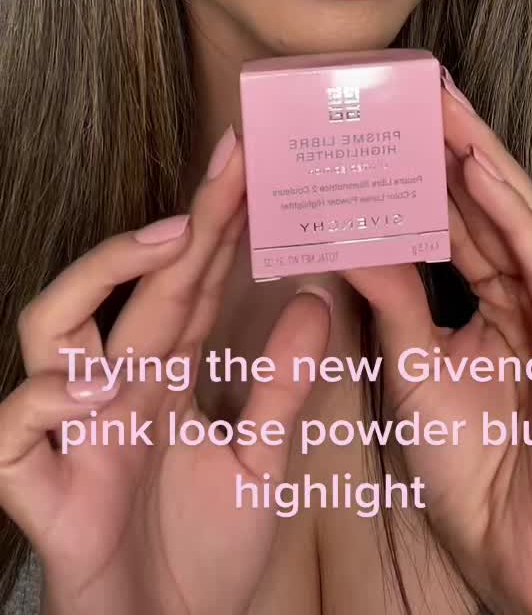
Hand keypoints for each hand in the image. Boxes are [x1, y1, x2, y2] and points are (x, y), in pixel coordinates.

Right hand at [0, 128, 331, 614]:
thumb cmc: (203, 555)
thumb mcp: (261, 463)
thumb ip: (281, 386)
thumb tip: (315, 298)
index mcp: (163, 375)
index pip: (188, 283)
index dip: (217, 222)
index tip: (252, 162)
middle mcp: (113, 385)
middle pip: (134, 286)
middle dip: (179, 220)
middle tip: (230, 167)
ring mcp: (70, 431)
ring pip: (48, 329)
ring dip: (96, 283)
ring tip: (163, 255)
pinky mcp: (38, 485)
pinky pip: (18, 430)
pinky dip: (50, 401)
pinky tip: (96, 389)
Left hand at [340, 76, 531, 614]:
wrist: (522, 564)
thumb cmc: (476, 476)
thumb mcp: (413, 371)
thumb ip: (393, 301)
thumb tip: (356, 236)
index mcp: (507, 299)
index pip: (467, 214)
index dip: (429, 162)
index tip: (391, 111)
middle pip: (495, 202)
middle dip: (455, 139)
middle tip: (416, 81)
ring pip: (522, 220)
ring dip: (481, 158)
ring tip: (442, 104)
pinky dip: (513, 216)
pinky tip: (479, 172)